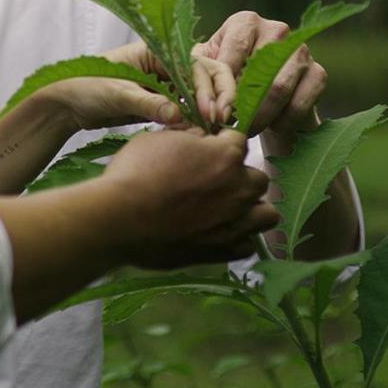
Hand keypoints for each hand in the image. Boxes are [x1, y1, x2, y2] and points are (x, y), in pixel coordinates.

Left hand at [38, 42, 236, 129]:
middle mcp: (165, 64)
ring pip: (200, 92)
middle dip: (218, 95)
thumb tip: (179, 115)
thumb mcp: (117, 94)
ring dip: (210, 109)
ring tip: (214, 131)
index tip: (212, 112)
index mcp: (157, 51)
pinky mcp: (161, 102)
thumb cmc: (85, 87)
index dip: (208, 88)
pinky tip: (199, 134)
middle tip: (221, 121)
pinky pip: (187, 108)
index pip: (196, 65)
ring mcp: (165, 83)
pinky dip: (196, 119)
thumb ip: (148, 104)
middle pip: (206, 74)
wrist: (65, 105)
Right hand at [101, 128, 278, 267]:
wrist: (119, 218)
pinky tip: (217, 234)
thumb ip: (186, 137)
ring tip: (228, 211)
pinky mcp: (223, 250)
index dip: (222, 144)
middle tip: (215, 183)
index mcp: (225, 155)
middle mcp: (238, 188)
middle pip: (259, 179)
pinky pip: (247, 245)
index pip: (239, 141)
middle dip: (241, 178)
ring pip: (267, 215)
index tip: (208, 151)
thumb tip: (199, 138)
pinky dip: (236, 240)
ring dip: (252, 210)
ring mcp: (235, 222)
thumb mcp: (156, 140)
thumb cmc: (134, 173)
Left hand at [200, 11, 326, 140]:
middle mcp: (276, 30)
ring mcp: (301, 51)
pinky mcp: (318, 73)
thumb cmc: (226, 79)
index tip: (212, 115)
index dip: (220, 89)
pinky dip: (282, 122)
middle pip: (255, 73)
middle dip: (240, 107)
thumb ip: (197, 78)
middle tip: (228, 129)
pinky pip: (299, 104)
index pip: (230, 56)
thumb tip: (199, 100)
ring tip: (245, 131)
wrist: (263, 95)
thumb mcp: (206, 72)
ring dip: (259, 117)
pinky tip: (270, 127)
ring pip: (278, 90)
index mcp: (244, 22)